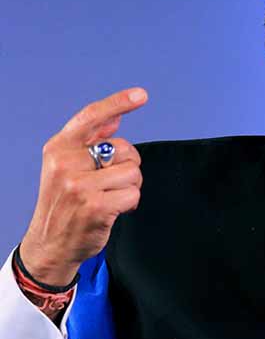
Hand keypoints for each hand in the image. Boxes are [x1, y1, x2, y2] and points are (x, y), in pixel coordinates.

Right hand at [19, 88, 147, 285]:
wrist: (50, 244)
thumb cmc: (64, 203)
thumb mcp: (66, 166)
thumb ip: (90, 141)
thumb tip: (115, 118)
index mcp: (59, 148)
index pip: (91, 116)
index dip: (118, 103)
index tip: (140, 95)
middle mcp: (66, 163)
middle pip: (124, 149)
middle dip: (128, 166)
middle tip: (111, 183)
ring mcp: (80, 185)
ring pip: (133, 172)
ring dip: (130, 187)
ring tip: (112, 197)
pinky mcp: (95, 206)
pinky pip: (133, 194)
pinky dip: (130, 203)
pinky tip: (114, 210)